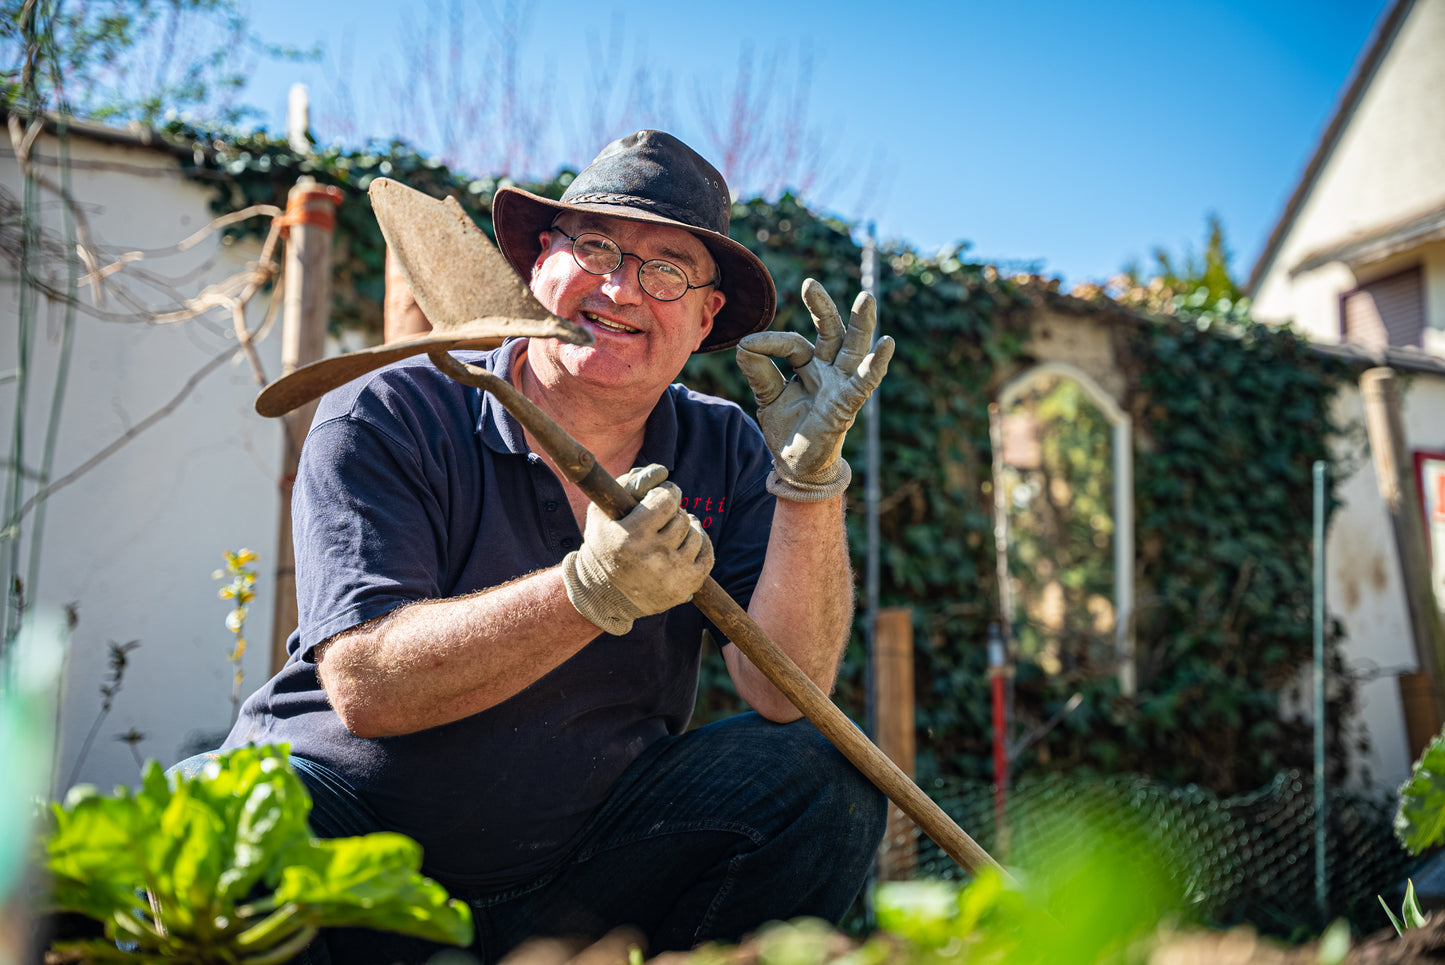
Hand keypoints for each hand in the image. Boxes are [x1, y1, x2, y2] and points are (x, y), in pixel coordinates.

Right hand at [561, 464, 714, 634]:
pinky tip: (688, 544)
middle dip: (675, 513)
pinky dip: (701, 545)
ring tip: (674, 533)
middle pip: (682, 517)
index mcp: (632, 536)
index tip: (663, 495)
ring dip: (688, 529)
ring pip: (697, 535)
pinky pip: (708, 555)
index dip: (668, 492)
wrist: (605, 595)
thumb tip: (661, 471)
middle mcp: (654, 556)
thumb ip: (627, 484)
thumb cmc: (603, 547)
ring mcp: (673, 573)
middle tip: (665, 517)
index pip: (667, 499)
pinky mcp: (686, 586)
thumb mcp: (601, 513)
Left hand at [735, 278, 894, 500]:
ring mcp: (842, 384)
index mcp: (809, 364)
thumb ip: (759, 371)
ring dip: (861, 323)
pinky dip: (875, 363)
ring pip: (854, 348)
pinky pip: (864, 381)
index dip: (770, 342)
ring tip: (867, 298)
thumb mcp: (767, 397)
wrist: (796, 467)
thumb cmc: (787, 429)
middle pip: (831, 331)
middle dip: (822, 307)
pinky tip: (887, 343)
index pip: (792, 343)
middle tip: (810, 284)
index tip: (747, 345)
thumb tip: (744, 344)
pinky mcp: (848, 404)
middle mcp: (829, 369)